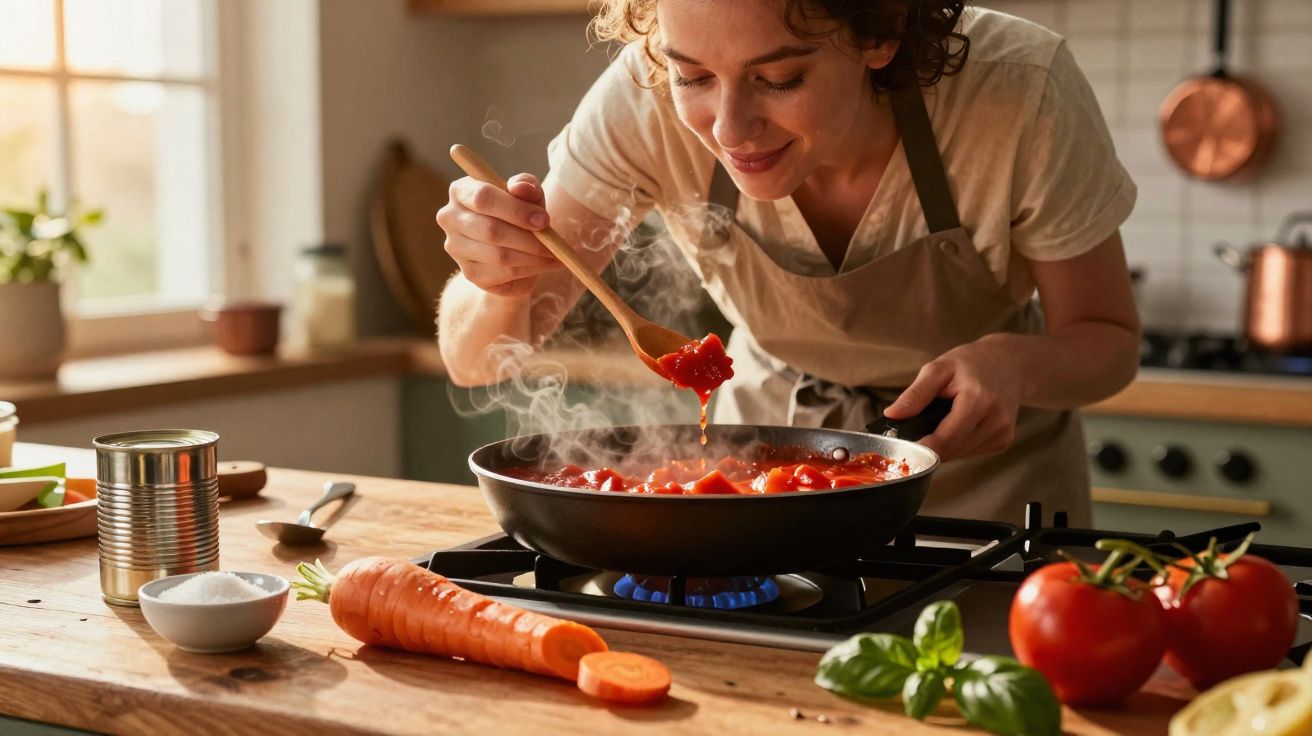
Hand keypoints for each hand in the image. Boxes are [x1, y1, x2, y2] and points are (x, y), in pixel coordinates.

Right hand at [436, 173, 562, 297]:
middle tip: (554, 243)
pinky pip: (503, 274)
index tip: (544, 220)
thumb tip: (521, 187)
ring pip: (498, 255)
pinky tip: (543, 265)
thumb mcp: (527, 195)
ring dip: (532, 257)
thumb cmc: (519, 213)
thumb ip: (526, 186)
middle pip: (491, 230)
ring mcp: (456, 247)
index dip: (516, 210)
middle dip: (528, 238)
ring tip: (554, 255)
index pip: (483, 198)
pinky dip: (529, 270)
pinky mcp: (468, 272)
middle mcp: (450, 218)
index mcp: (461, 191)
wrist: (512, 247)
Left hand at [882, 339, 1021, 461]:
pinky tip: (958, 425)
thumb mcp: (939, 368)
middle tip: (916, 429)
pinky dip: (958, 444)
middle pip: (951, 451)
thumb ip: (916, 393)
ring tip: (940, 421)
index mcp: (978, 400)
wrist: (1011, 363)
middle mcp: (996, 420)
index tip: (902, 445)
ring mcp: (1003, 433)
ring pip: (960, 455)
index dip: (919, 447)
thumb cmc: (971, 362)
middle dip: (929, 446)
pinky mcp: (1005, 440)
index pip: (944, 440)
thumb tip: (892, 415)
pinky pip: (971, 452)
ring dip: (944, 446)